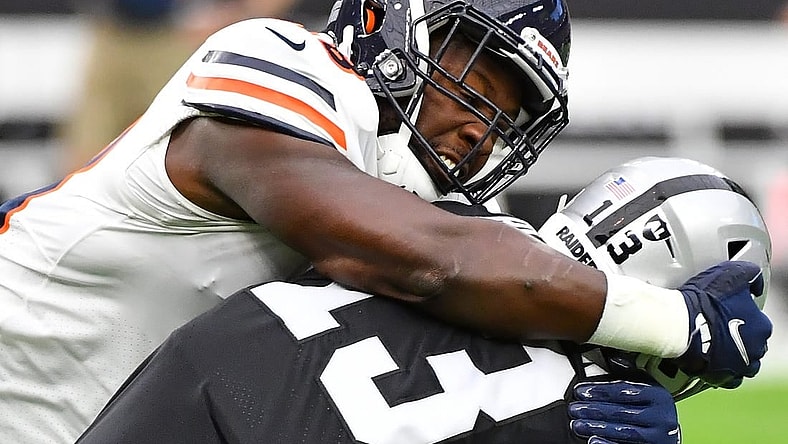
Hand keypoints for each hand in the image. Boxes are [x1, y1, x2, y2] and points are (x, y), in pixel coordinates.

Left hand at [569, 380, 679, 443]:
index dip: (600, 391)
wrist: (668, 434)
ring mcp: (658, 436)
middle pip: (622, 412)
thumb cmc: (653, 407)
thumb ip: (628, 373)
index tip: (581, 391)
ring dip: (597, 427)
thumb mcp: (645, 386)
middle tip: (575, 409)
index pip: (625, 390)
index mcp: (658, 395)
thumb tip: (611, 358)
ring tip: (578, 424)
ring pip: (624, 431)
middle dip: (594, 410)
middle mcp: (662, 416)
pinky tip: (593, 440)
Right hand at [675, 261, 771, 387]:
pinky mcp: (722, 377)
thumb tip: (756, 280)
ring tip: (718, 347)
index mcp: (761, 326)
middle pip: (754, 344)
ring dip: (736, 356)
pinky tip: (713, 361)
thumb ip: (750, 275)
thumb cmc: (703, 300)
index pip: (759, 323)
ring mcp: (740, 365)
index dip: (742, 316)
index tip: (727, 312)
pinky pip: (730, 378)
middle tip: (720, 328)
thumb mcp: (731, 273)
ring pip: (745, 363)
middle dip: (741, 338)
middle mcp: (756, 348)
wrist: (678, 325)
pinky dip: (724, 371)